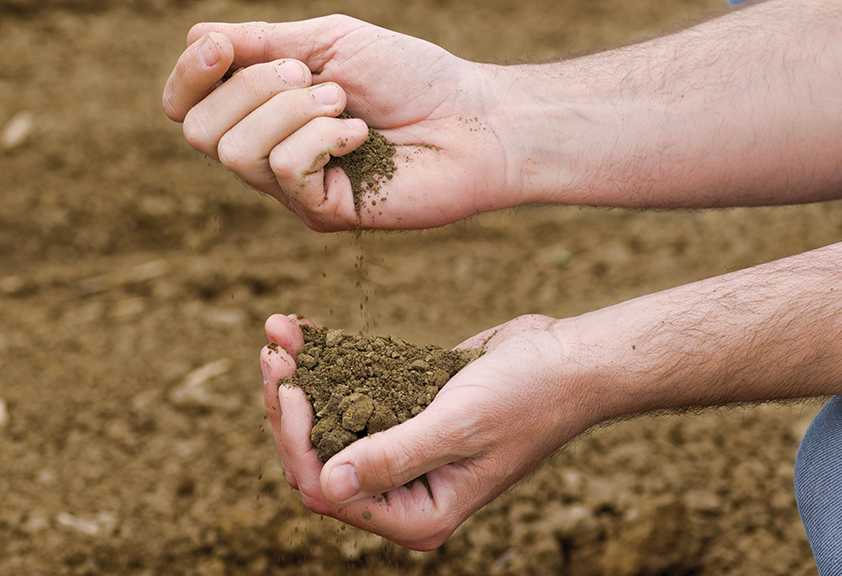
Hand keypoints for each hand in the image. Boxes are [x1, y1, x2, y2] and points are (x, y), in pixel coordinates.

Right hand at [163, 15, 517, 231]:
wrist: (475, 118)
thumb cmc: (412, 76)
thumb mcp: (330, 41)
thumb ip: (262, 42)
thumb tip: (199, 40)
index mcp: (263, 110)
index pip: (185, 106)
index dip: (187, 76)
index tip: (220, 49)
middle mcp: (269, 153)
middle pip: (200, 131)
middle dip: (253, 88)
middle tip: (314, 77)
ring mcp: (293, 189)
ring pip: (237, 151)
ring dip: (292, 110)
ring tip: (343, 104)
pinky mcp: (323, 212)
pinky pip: (285, 170)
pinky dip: (322, 137)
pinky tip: (360, 135)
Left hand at [258, 313, 600, 549]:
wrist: (568, 361)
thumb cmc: (529, 398)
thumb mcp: (459, 427)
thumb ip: (394, 457)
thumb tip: (328, 484)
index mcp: (418, 513)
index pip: (328, 492)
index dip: (296, 443)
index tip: (291, 387)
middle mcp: (403, 489)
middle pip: (316, 459)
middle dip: (288, 407)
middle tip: (273, 354)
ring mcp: (400, 449)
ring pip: (325, 423)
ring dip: (299, 378)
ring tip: (278, 333)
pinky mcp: (402, 411)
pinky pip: (350, 394)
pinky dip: (324, 363)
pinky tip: (301, 329)